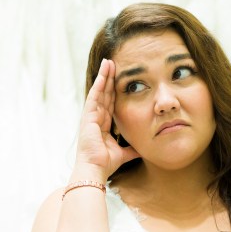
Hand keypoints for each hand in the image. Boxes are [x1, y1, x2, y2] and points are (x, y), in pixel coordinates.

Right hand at [75, 59, 139, 177]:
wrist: (95, 169)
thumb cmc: (106, 164)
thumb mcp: (124, 153)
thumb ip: (132, 149)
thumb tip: (143, 148)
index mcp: (103, 125)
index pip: (110, 102)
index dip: (114, 89)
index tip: (119, 77)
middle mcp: (95, 118)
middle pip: (104, 93)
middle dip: (109, 78)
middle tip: (113, 63)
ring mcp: (90, 116)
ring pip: (99, 91)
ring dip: (104, 76)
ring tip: (108, 62)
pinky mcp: (87, 116)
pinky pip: (94, 97)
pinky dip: (99, 85)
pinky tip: (104, 74)